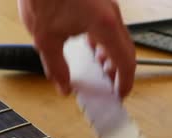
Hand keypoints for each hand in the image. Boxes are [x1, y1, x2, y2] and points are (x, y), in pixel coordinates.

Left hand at [18, 0, 135, 96]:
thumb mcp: (45, 39)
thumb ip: (57, 67)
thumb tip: (63, 85)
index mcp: (103, 24)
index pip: (125, 60)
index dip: (125, 81)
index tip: (120, 93)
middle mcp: (111, 13)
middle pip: (126, 49)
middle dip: (119, 70)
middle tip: (110, 86)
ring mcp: (107, 5)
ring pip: (118, 36)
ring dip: (112, 55)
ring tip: (100, 68)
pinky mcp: (99, 1)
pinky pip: (110, 24)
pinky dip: (105, 40)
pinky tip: (91, 45)